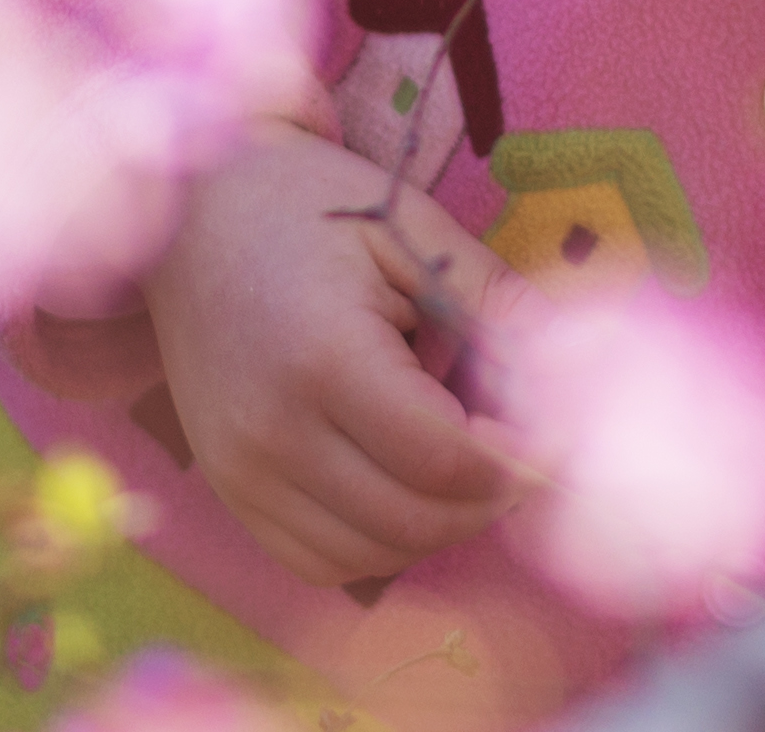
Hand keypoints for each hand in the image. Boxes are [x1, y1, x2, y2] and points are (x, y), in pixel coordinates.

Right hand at [136, 116, 519, 586]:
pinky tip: (402, 485)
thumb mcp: (410, 226)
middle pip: (414, 520)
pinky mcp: (228, 489)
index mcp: (325, 358)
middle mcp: (274, 432)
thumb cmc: (308, 203)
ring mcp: (241, 471)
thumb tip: (573, 371)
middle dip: (488, 500)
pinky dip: (377, 541)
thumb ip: (493, 299)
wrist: (191, 209)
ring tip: (462, 463)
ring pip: (370, 555)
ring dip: (437, 526)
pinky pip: (318, 560)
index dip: (516, 462)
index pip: (445, 462)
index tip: (551, 433)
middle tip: (521, 451)